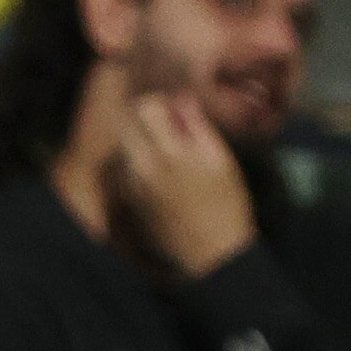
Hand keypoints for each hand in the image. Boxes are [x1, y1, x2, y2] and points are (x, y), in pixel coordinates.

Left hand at [111, 90, 255, 278]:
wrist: (211, 250)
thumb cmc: (225, 204)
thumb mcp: (220, 161)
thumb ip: (197, 128)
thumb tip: (182, 100)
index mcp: (171, 153)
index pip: (145, 108)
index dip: (159, 103)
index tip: (175, 110)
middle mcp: (144, 166)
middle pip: (127, 123)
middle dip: (143, 118)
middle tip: (168, 125)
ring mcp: (133, 184)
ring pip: (125, 144)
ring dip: (140, 139)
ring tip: (167, 147)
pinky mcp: (130, 198)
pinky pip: (126, 166)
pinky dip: (138, 159)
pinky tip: (161, 169)